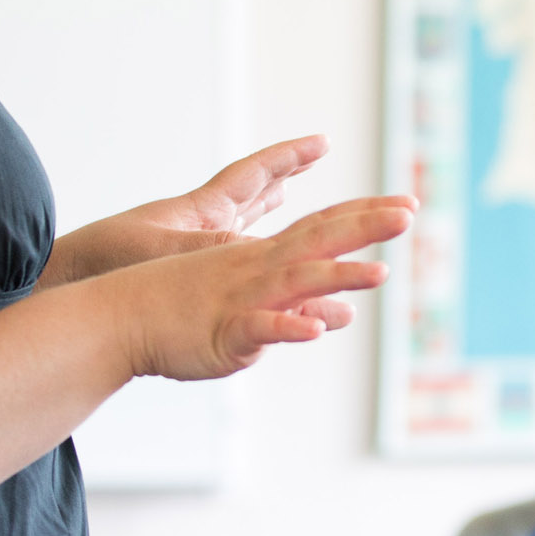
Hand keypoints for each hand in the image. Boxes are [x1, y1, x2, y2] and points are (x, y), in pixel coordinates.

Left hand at [42, 135, 336, 287]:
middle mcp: (199, 223)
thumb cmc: (104, 262)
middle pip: (252, 191)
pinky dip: (247, 254)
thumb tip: (261, 253)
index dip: (289, 158)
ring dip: (266, 208)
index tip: (321, 142)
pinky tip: (252, 264)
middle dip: (285, 175)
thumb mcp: (165, 252)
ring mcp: (188, 246)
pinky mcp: (178, 273)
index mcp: (200, 210)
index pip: (253, 174)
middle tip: (315, 158)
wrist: (63, 283)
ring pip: (240, 222)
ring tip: (287, 196)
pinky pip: (225, 256)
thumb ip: (213, 251)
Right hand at [111, 192, 414, 380]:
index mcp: (268, 259)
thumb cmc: (189, 314)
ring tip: (382, 272)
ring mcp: (244, 298)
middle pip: (320, 239)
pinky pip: (259, 328)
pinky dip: (286, 327)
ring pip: (297, 281)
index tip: (407, 203)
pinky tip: (314, 331)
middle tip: (410, 211)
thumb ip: (303, 307)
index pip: (325, 228)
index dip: (365, 215)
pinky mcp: (225, 332)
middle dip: (365, 226)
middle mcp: (261, 269)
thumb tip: (348, 314)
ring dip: (339, 275)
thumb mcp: (258, 309)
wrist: (124, 318)